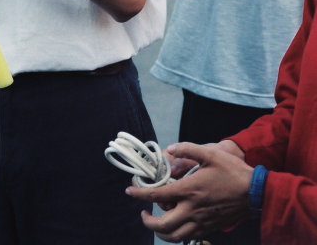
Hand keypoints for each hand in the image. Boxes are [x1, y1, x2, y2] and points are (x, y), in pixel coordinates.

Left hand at [126, 142, 251, 242]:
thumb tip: (169, 149)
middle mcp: (192, 210)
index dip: (140, 194)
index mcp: (189, 190)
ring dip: (160, 232)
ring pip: (174, 237)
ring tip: (154, 222)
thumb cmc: (232, 171)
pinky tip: (173, 226)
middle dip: (147, 221)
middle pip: (162, 225)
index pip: (157, 196)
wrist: (254, 192)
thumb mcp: (210, 153)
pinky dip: (175, 236)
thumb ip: (188, 149)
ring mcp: (201, 222)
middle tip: (142, 212)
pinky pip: (187, 237)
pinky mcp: (209, 228)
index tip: (130, 191)